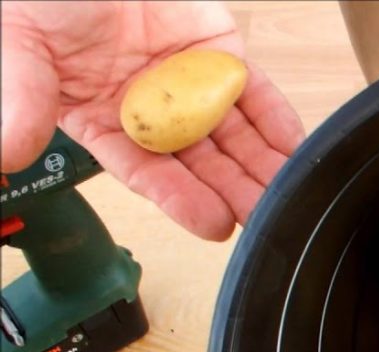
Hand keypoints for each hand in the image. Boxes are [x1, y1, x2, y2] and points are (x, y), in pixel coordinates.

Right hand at [1, 1, 303, 240]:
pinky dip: (276, 120)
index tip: (214, 223)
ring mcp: (188, 83)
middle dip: (235, 191)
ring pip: (233, 135)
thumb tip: (7, 153)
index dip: (182, 200)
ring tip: (289, 193)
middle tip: (266, 216)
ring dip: (262, 166)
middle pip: (200, 164)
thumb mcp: (21, 45)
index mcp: (102, 121)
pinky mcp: (218, 52)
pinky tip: (294, 148)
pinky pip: (253, 92)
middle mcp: (151, 111)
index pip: (148, 173)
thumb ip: (21, 99)